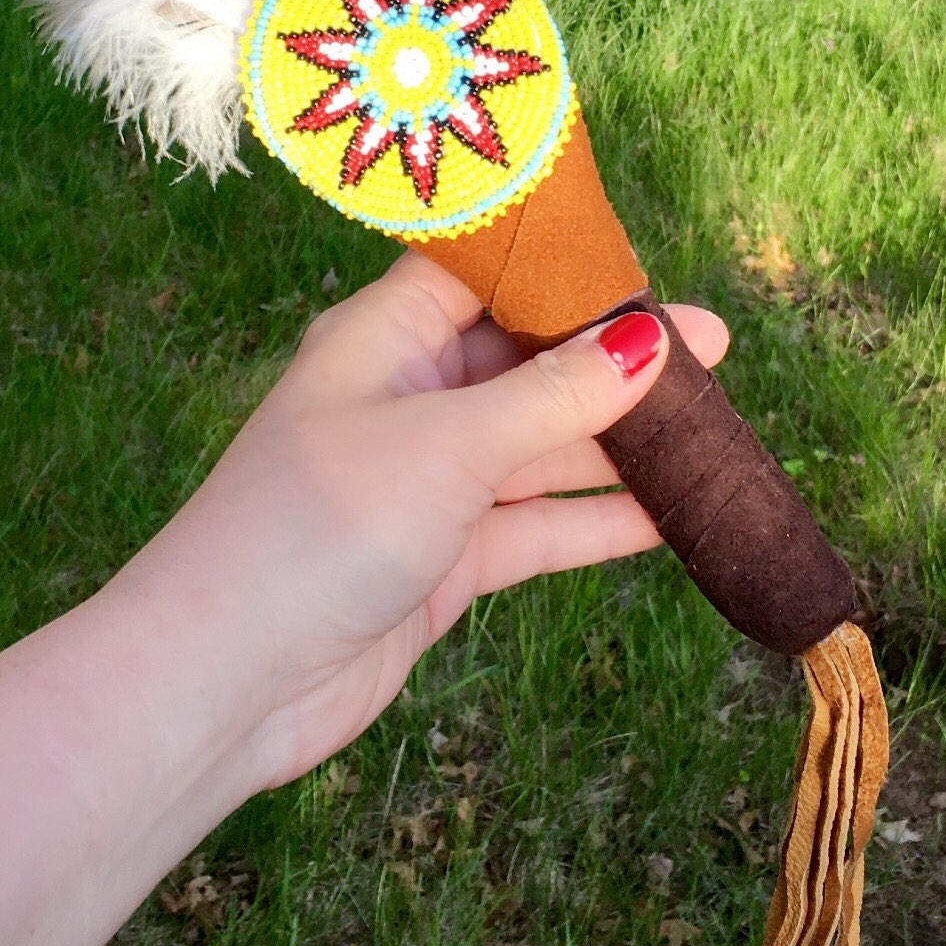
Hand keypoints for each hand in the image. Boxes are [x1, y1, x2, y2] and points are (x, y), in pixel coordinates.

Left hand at [163, 251, 729, 785]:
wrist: (226, 677)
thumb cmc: (317, 526)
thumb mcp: (450, 445)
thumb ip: (556, 396)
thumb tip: (654, 339)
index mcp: (384, 337)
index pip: (487, 274)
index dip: (566, 269)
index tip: (653, 268)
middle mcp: (406, 398)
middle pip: (526, 361)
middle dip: (615, 358)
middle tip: (719, 352)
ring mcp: (425, 482)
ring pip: (540, 446)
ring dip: (618, 443)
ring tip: (716, 431)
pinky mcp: (440, 559)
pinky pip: (535, 524)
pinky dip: (597, 520)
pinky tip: (674, 515)